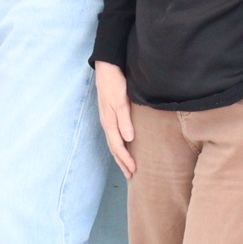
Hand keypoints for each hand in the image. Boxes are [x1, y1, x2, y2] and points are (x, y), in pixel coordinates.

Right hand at [94, 61, 136, 177]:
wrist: (107, 67)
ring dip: (121, 155)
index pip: (118, 147)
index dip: (125, 160)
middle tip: (131, 176)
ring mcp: (108, 118)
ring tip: (128, 166)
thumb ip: (124, 120)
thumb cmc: (115, 83)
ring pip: (114, 142)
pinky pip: (115, 134)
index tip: (134, 172)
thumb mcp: (120, 101)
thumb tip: (128, 140)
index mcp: (110, 122)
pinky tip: (125, 145)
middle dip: (122, 162)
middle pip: (114, 148)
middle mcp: (108, 123)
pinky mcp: (111, 113)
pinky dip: (120, 144)